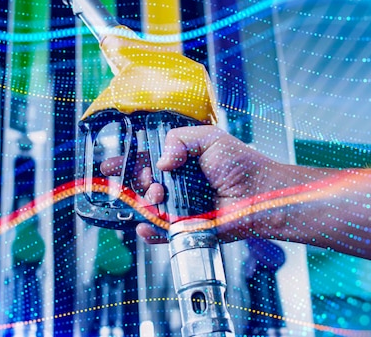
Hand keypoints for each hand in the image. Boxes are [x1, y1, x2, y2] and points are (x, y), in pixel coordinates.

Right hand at [117, 125, 300, 242]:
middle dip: (138, 182)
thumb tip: (159, 161)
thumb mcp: (209, 138)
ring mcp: (180, 206)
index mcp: (182, 160)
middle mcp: (178, 183)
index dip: (127, 162)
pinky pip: (160, 232)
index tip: (110, 165)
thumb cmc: (242, 165)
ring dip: (146, 203)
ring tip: (158, 198)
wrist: (259, 195)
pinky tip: (148, 224)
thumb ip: (179, 140)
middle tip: (150, 181)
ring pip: (148, 207)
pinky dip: (150, 230)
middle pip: (143, 184)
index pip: (147, 159)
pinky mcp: (185, 227)